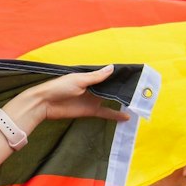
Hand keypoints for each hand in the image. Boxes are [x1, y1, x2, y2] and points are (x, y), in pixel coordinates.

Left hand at [3, 66, 131, 133]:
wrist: (44, 104)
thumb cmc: (59, 87)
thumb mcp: (79, 80)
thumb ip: (96, 77)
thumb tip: (112, 68)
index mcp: (90, 77)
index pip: (108, 75)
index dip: (120, 76)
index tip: (135, 75)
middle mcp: (93, 88)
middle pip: (111, 88)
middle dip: (124, 89)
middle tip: (141, 90)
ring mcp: (92, 100)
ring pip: (110, 100)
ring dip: (121, 102)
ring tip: (137, 103)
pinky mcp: (89, 111)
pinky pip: (105, 113)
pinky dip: (115, 115)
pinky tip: (126, 117)